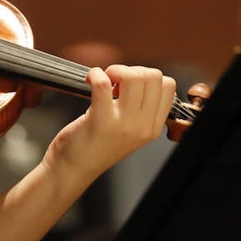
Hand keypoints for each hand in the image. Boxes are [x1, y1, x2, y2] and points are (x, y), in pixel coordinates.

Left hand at [44, 65, 176, 183]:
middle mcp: (143, 126)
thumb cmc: (96, 145)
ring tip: (104, 82)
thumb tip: (137, 75)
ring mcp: (123, 124)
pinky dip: (94, 74)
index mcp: (153, 127)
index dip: (146, 76)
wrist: (73, 169)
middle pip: (152, 76)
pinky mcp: (100, 120)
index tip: (127, 86)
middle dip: (130, 70)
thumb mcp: (130, 130)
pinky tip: (89, 80)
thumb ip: (140, 107)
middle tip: (113, 82)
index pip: (167, 85)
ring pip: (133, 76)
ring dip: (115, 71)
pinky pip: (102, 83)